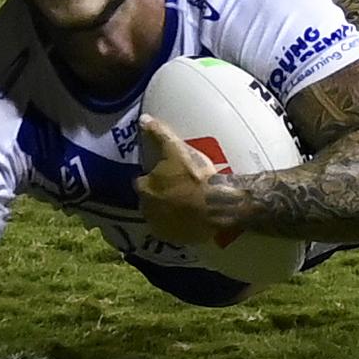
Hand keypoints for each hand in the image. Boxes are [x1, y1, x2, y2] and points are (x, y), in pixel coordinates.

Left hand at [134, 115, 220, 244]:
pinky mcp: (176, 240)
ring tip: (184, 203)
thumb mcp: (176, 149)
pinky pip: (173, 231)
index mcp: (144, 188)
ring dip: (167, 211)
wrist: (217, 205)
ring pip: (160, 216)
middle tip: (176, 188)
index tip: (163, 174)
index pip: (140, 181)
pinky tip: (191, 218)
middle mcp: (147, 210)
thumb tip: (143, 119)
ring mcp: (162, 227)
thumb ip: (159, 134)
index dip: (151, 177)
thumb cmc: (195, 176)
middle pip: (149, 201)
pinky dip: (178, 225)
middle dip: (158, 195)